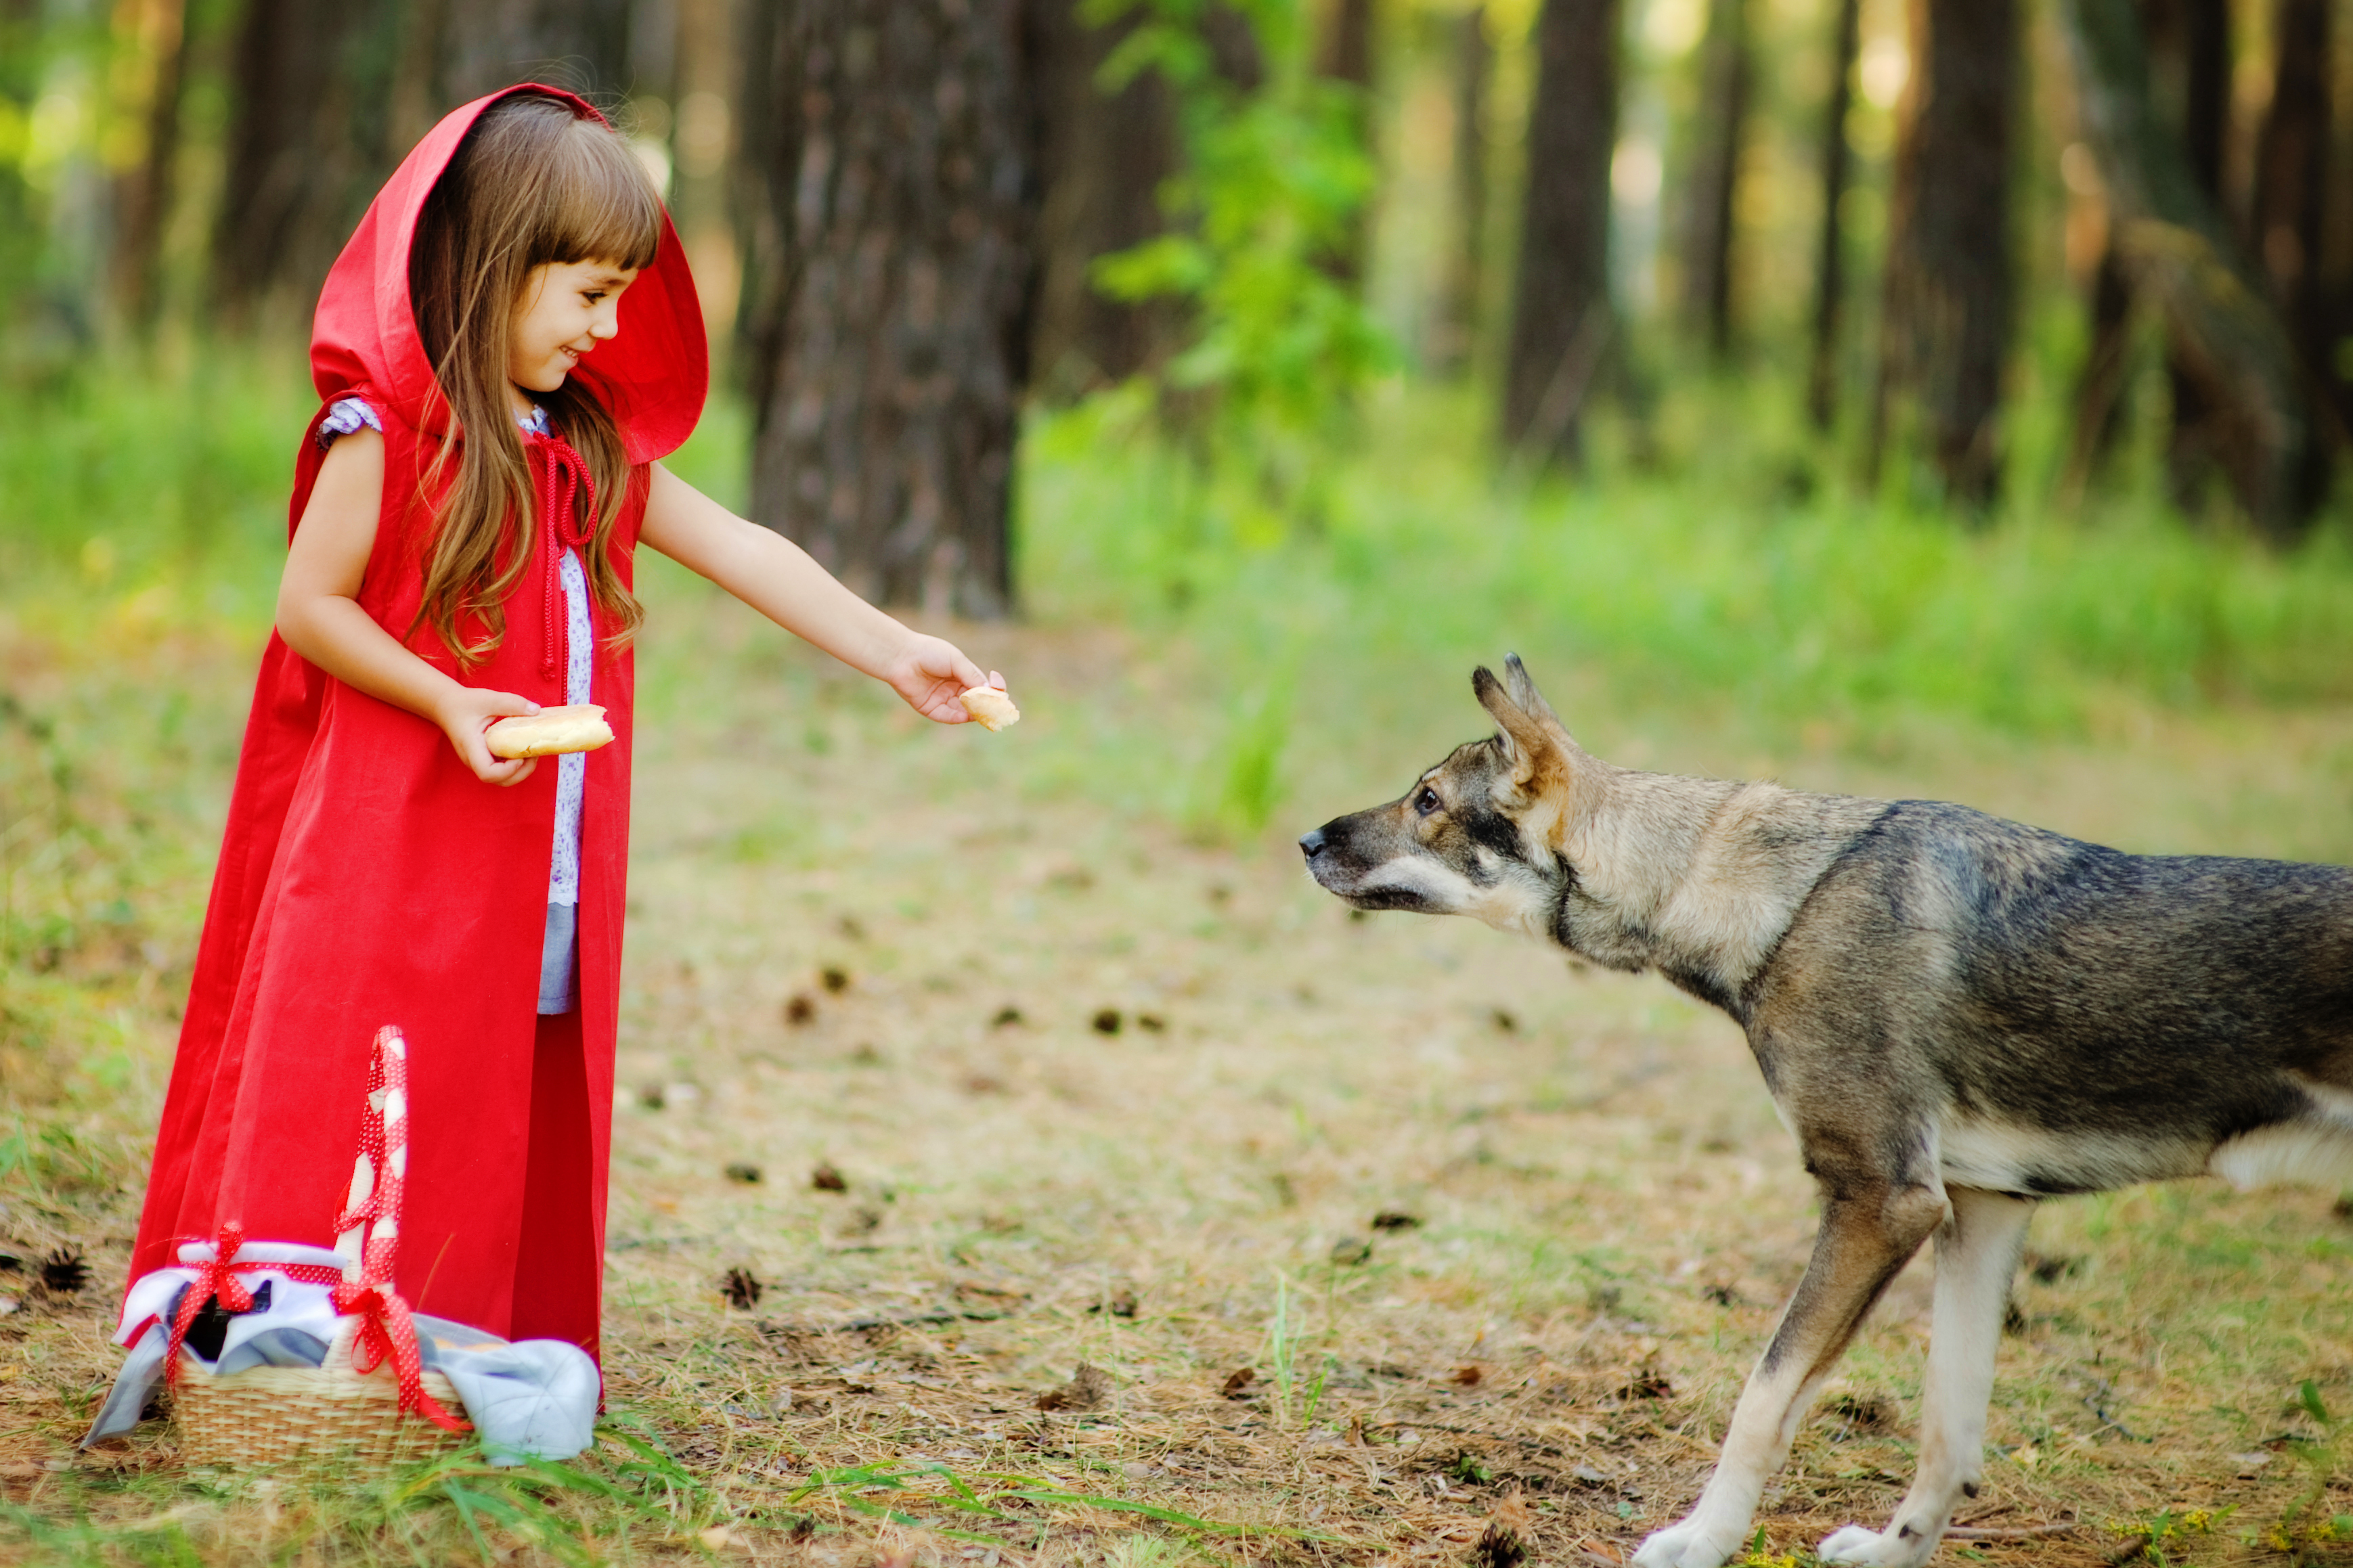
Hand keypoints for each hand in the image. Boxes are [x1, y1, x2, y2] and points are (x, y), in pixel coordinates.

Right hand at [434, 686, 543, 785]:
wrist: (446, 705)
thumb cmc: (464, 703)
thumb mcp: (489, 699)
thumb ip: (512, 703)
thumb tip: (536, 710)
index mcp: (471, 747)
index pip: (487, 772)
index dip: (507, 770)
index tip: (520, 756)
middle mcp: (473, 759)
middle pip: (498, 780)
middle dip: (520, 773)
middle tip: (533, 755)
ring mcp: (478, 761)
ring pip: (501, 778)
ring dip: (520, 771)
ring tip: (531, 753)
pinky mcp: (484, 758)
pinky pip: (500, 770)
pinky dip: (515, 765)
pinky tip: (523, 750)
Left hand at [882, 634, 998, 723]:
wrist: (902, 656)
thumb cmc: (929, 652)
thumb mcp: (956, 661)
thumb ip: (972, 676)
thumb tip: (990, 691)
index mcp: (963, 675)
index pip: (984, 686)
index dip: (993, 689)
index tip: (998, 687)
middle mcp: (955, 689)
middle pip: (977, 701)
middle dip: (987, 705)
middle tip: (997, 708)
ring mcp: (943, 700)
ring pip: (964, 711)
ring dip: (974, 713)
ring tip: (982, 711)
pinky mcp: (931, 709)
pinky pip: (948, 716)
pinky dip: (958, 717)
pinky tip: (966, 716)